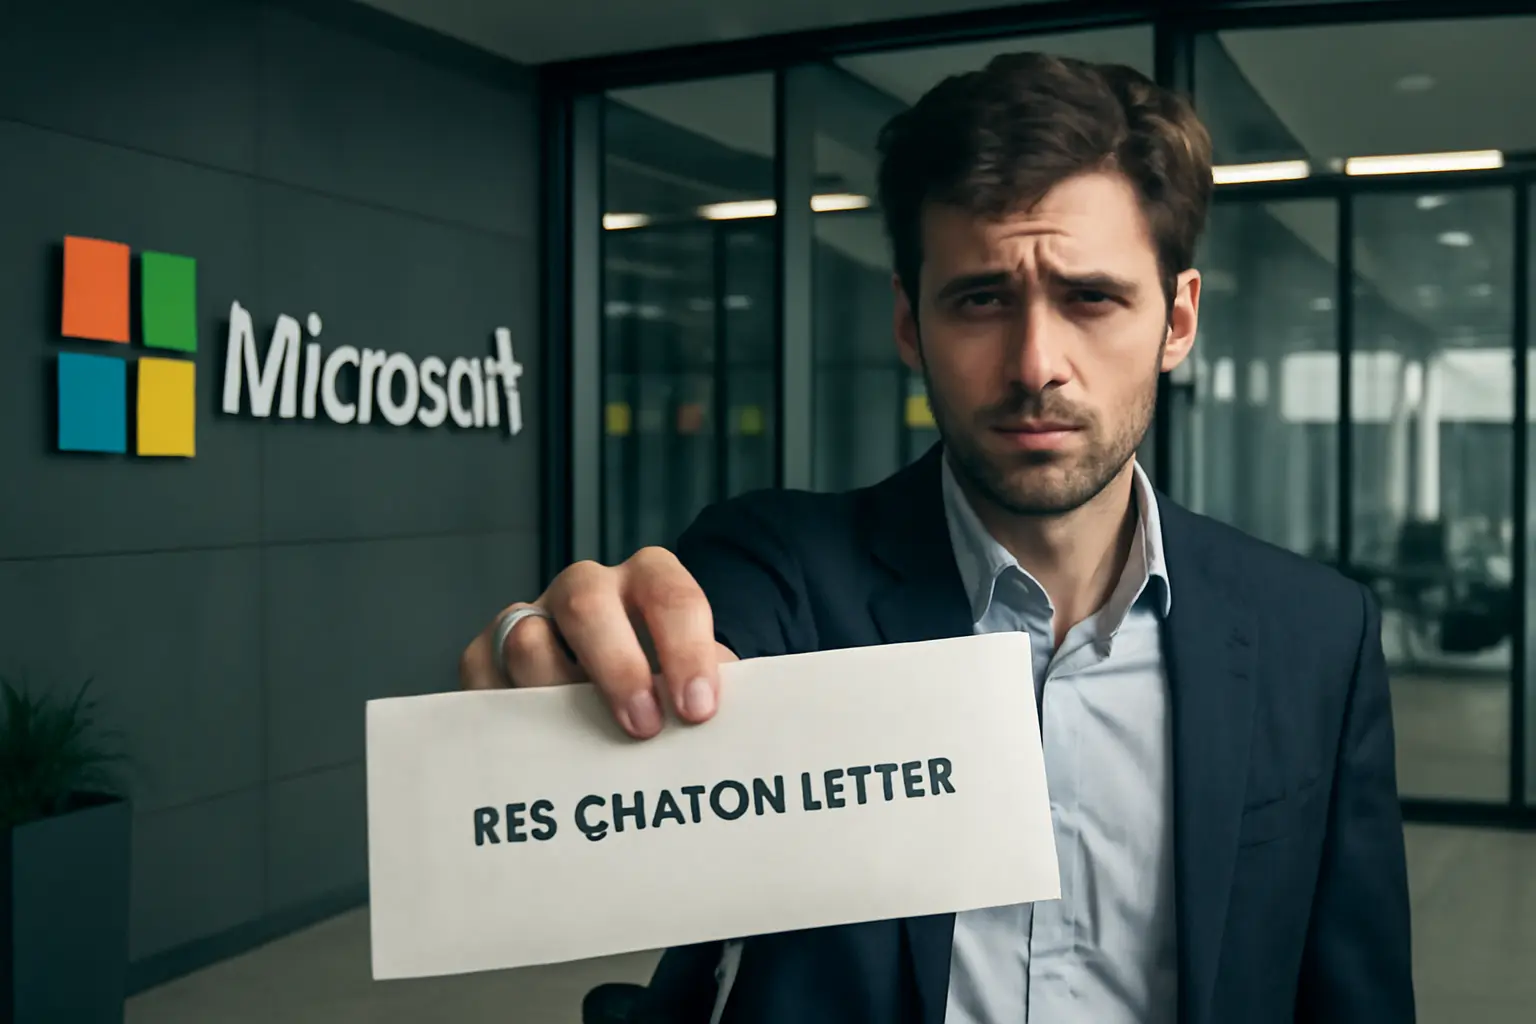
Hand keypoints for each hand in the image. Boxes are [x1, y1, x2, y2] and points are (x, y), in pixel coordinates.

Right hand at [458, 546, 736, 738]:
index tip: (698, 710)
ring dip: (556, 694)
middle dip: (617, 667)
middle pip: (587, 603)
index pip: (670, 595)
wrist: (616, 693)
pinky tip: (536, 745)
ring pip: (526, 640)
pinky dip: (505, 711)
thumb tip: (717, 738)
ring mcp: (534, 616)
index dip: (685, 650)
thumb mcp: (692, 683)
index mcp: (648, 580)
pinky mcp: (488, 652)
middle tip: (643, 727)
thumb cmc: (664, 690)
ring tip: (582, 744)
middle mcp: (588, 589)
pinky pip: (482, 674)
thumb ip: (702, 697)